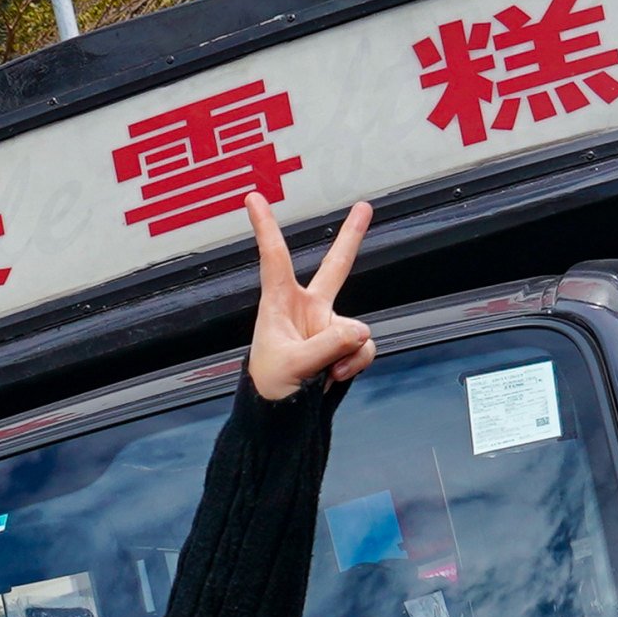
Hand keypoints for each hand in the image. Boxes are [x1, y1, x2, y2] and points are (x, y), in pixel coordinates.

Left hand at [244, 196, 375, 401]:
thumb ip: (328, 345)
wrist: (279, 418)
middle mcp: (307, 308)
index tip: (253, 198)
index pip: (274, 259)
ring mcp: (328, 326)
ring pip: (356, 329)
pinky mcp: (343, 345)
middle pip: (335, 267)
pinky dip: (354, 364)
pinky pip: (363, 347)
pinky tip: (334, 377)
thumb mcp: (293, 366)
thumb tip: (360, 331)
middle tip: (364, 206)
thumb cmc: (270, 387)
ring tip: (324, 371)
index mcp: (279, 304)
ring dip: (346, 353)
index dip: (265, 228)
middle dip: (351, 238)